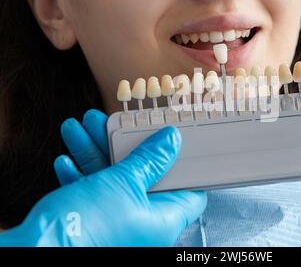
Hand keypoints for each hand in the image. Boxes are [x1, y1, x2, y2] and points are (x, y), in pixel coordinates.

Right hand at [0, 124, 206, 246]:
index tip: (174, 140)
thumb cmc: (85, 227)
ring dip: (95, 152)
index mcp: (164, 219)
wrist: (35, 250)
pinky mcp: (96, 223)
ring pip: (114, 180)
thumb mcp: (123, 182)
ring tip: (81, 127)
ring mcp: (119, 223)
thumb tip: (171, 141)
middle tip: (111, 123)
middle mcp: (145, 224)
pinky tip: (66, 161)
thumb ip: (150, 159)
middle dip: (125, 145)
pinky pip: (94, 194)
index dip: (185, 163)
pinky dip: (82, 175)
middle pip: (146, 176)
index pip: (190, 190)